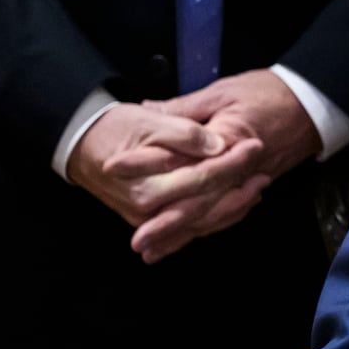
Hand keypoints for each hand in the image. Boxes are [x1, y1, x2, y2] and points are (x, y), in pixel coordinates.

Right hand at [69, 102, 262, 230]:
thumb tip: (217, 145)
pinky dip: (217, 216)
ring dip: (234, 206)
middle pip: (207, 206)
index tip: (255, 146)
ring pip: (204, 221)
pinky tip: (238, 203)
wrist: (84, 145)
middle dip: (240, 189)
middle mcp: (149, 211)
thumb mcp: (149, 122)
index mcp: (148, 187)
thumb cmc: (115, 130)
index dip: (232, 162)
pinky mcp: (154, 222)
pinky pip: (193, 226)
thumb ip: (184, 135)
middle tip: (264, 172)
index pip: (202, 178)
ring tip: (258, 186)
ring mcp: (151, 221)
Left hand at [111, 69, 321, 260]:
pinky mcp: (254, 184)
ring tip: (154, 251)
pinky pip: (229, 212)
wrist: (313, 103)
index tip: (114, 169)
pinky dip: (207, 227)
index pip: (182, 159)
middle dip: (167, 224)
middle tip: (137, 242)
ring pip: (214, 215)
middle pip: (199, 203)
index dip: (147, 166)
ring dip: (184, 235)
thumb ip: (185, 109)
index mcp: (227, 142)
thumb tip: (146, 111)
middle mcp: (239, 169)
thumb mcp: (223, 92)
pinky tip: (187, 238)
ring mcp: (249, 180)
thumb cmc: (269, 92)